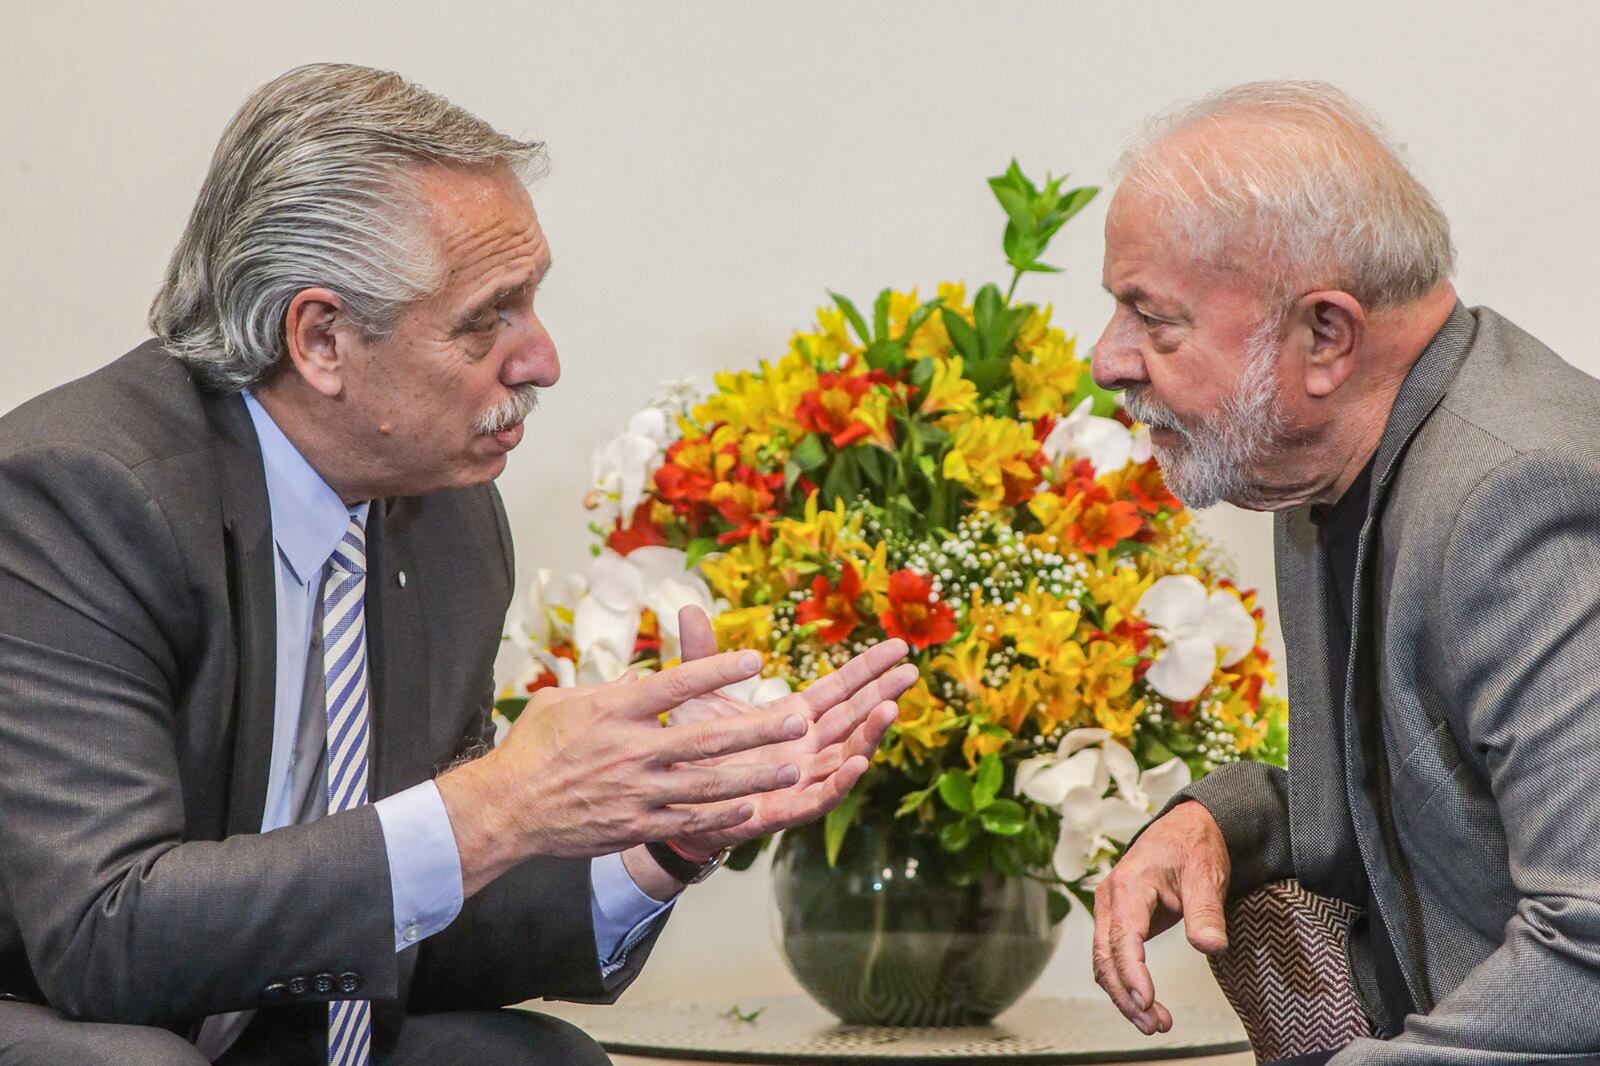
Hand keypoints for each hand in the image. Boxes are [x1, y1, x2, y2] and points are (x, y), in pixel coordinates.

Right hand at [437, 649, 815, 895]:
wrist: (507, 808)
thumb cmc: (535, 747)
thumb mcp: (565, 702)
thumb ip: (611, 689)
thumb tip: (643, 679)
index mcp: (615, 710)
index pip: (675, 685)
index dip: (716, 671)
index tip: (754, 660)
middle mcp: (632, 750)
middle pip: (706, 738)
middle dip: (756, 731)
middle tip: (797, 721)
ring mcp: (637, 792)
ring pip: (708, 784)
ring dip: (754, 776)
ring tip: (791, 768)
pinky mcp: (635, 824)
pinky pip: (688, 820)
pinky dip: (722, 816)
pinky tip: (752, 808)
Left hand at [664, 605, 915, 857]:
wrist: (668, 801)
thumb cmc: (692, 748)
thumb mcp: (698, 696)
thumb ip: (702, 655)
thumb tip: (688, 608)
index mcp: (793, 717)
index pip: (839, 688)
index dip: (868, 668)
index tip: (898, 646)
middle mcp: (805, 747)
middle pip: (852, 717)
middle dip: (882, 694)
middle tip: (912, 671)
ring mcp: (799, 779)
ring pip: (845, 755)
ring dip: (870, 734)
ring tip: (891, 708)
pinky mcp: (785, 810)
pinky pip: (821, 796)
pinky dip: (842, 781)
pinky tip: (859, 763)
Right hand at [1091, 800, 1230, 1035]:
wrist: (1188, 827)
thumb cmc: (1194, 845)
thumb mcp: (1206, 875)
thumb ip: (1206, 912)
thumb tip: (1210, 946)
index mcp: (1129, 884)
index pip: (1122, 937)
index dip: (1132, 972)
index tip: (1148, 1000)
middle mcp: (1111, 898)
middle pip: (1105, 956)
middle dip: (1127, 995)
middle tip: (1156, 1023)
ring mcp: (1111, 909)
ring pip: (1104, 962)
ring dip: (1124, 995)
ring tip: (1154, 1023)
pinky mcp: (1119, 920)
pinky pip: (1112, 956)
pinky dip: (1124, 983)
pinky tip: (1144, 1003)